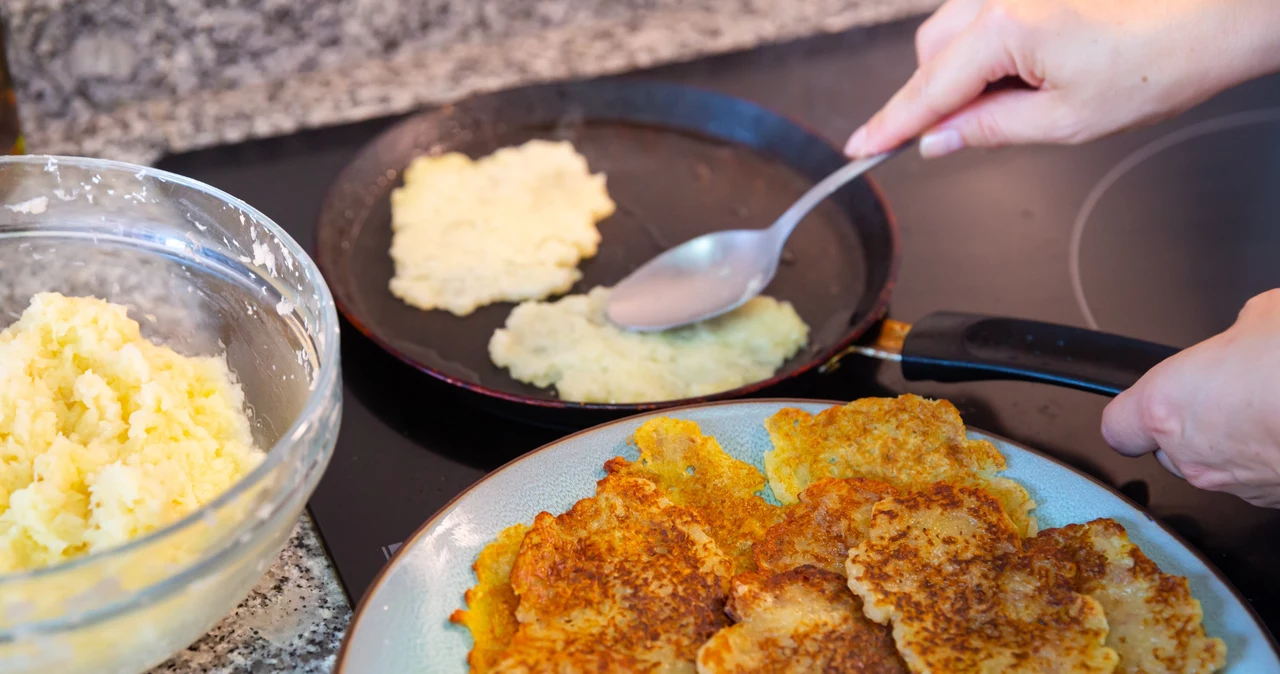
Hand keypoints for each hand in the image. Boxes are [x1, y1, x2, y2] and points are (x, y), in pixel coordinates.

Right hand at [845, 0, 1279, 158]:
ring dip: (967, 74)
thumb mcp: (1066, 120)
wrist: (1218, 16)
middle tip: (972, 135)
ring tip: (1028, 98)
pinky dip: (990, 51)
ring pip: (954, 34)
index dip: (891, 126)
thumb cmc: (1159, 62)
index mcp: (1004, 29)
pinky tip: (1035, 70)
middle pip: (931, 55)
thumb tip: (939, 141)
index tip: (860, 148)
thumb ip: (988, 130)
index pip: (927, 90)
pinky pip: (983, 18)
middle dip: (938, 98)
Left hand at [1102, 290, 1279, 507]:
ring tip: (1272, 407)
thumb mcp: (1264, 316)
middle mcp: (1192, 455)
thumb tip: (1250, 330)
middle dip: (1191, 425)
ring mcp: (1236, 485)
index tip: (1147, 402)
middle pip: (1168, 449)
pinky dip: (1270, 458)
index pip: (1118, 426)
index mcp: (1167, 405)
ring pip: (1215, 468)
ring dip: (1233, 444)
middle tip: (1230, 393)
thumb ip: (1237, 334)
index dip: (1133, 413)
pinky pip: (1257, 479)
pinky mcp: (1274, 502)